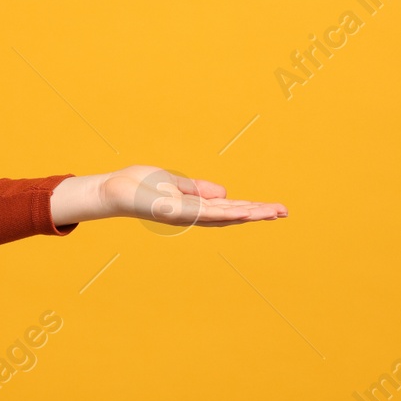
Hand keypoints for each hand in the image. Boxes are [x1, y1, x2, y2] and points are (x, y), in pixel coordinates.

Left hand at [100, 164, 286, 227]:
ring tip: (271, 213)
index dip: (253, 209)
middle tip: (285, 212)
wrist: (114, 191)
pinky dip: (224, 212)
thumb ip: (199, 189)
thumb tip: (225, 194)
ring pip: (223, 216)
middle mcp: (193, 215)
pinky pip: (203, 213)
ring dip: (248, 214)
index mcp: (195, 207)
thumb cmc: (142, 186)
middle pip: (232, 215)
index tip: (275, 209)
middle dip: (259, 214)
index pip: (230, 209)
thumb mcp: (176, 183)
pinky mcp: (173, 212)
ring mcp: (185, 215)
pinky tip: (241, 210)